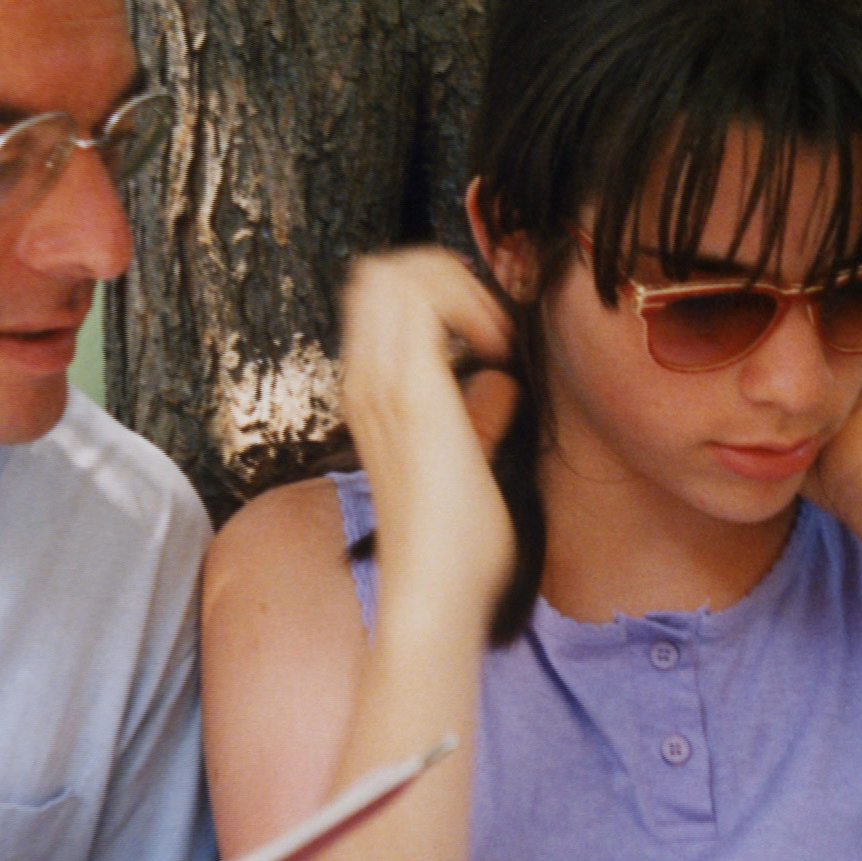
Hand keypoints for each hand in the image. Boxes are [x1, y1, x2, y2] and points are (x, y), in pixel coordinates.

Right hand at [340, 247, 519, 633]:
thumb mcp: (466, 462)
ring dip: (454, 284)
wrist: (434, 587)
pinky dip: (468, 304)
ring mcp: (381, 382)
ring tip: (489, 330)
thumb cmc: (453, 544)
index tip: (489, 338)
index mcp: (371, 395)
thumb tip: (497, 385)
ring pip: (393, 274)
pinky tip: (496, 345)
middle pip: (379, 273)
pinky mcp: (411, 389)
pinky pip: (422, 300)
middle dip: (443, 275)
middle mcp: (364, 381)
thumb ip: (476, 418)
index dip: (441, 294)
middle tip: (487, 323)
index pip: (381, 298)